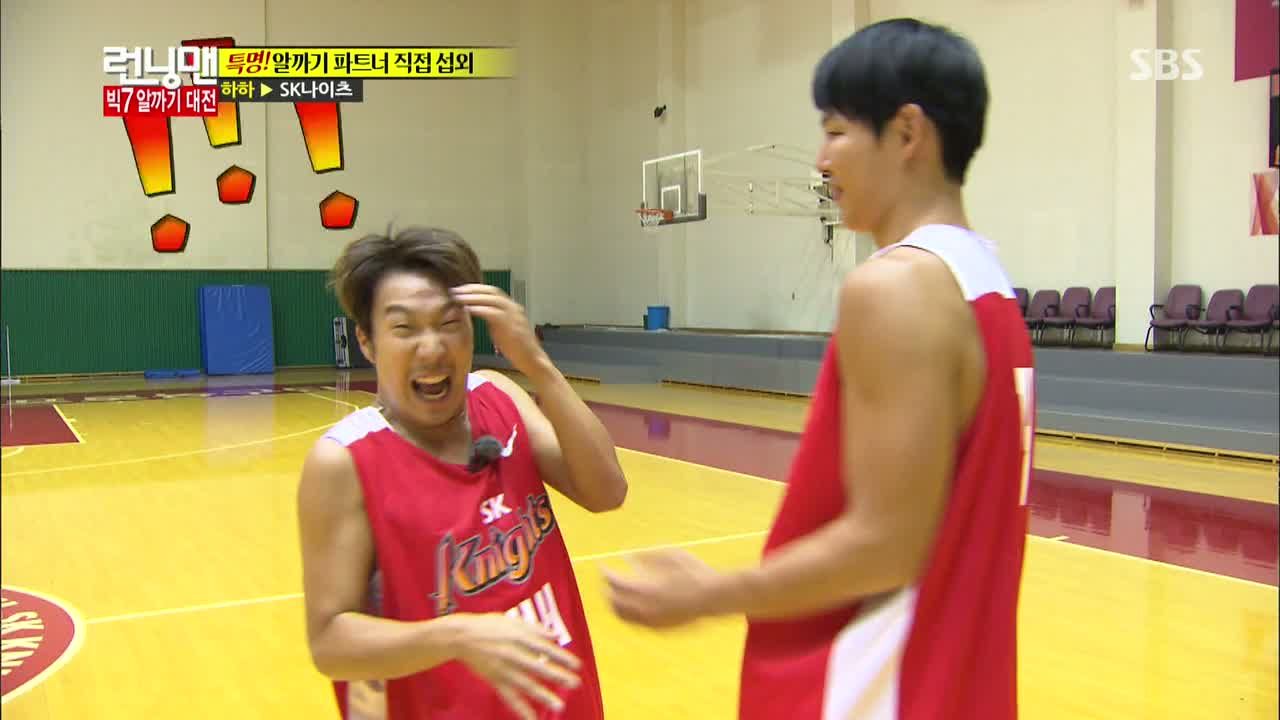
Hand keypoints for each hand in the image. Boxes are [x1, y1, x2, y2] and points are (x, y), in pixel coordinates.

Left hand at [450, 285, 546, 374]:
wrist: (532, 360)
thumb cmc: (517, 348)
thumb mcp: (502, 329)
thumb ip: (492, 318)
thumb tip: (477, 311)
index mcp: (512, 307)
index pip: (492, 291)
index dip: (476, 288)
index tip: (461, 290)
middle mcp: (514, 307)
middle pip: (491, 291)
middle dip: (472, 289)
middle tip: (455, 290)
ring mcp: (514, 315)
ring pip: (491, 299)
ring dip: (473, 297)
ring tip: (458, 298)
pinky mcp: (511, 325)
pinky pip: (492, 312)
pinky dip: (479, 309)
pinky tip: (468, 309)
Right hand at [452, 613, 581, 718]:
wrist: (462, 636)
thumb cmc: (490, 626)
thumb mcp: (514, 622)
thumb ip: (536, 630)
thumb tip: (556, 636)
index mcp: (520, 637)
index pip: (546, 649)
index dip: (562, 658)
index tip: (577, 666)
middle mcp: (513, 654)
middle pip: (540, 668)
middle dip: (559, 677)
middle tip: (575, 684)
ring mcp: (504, 669)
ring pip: (527, 685)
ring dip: (544, 696)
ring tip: (559, 705)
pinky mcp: (495, 680)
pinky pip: (510, 697)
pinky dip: (521, 709)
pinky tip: (532, 719)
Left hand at [603, 550, 722, 628]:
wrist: (715, 596)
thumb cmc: (694, 571)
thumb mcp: (669, 555)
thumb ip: (645, 557)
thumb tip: (626, 557)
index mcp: (645, 588)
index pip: (615, 583)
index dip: (606, 573)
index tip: (603, 566)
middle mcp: (645, 608)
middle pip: (614, 602)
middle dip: (607, 590)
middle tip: (607, 581)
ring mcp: (652, 620)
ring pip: (623, 617)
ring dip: (615, 604)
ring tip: (615, 594)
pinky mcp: (660, 628)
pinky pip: (636, 623)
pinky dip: (629, 614)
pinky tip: (632, 605)